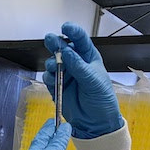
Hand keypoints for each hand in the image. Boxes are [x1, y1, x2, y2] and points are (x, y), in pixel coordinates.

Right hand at [42, 22, 123, 138]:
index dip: (73, 32)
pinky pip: (48, 78)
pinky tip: (53, 81)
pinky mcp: (58, 87)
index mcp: (89, 58)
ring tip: (54, 67)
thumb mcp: (94, 81)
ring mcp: (66, 75)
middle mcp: (76, 64)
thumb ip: (79, 66)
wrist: (96, 122)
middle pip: (62, 49)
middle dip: (56, 43)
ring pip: (53, 63)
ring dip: (51, 63)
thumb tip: (67, 52)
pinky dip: (48, 78)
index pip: (80, 40)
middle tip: (51, 40)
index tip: (66, 27)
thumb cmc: (102, 100)